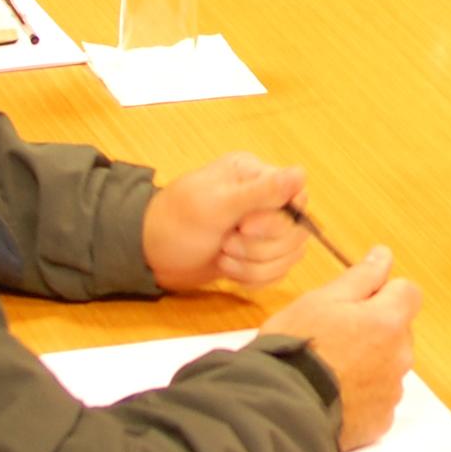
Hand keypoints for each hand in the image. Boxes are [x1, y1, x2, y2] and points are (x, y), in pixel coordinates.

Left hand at [143, 153, 308, 290]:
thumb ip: (261, 192)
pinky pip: (277, 272)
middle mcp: (264, 200)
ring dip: (253, 264)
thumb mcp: (216, 205)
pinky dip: (253, 277)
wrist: (149, 255)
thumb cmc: (176, 222)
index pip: (297, 196)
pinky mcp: (258, 255)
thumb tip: (301, 173)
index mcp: (255, 175)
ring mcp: (262, 230)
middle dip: (259, 246)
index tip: (245, 226)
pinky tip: (227, 269)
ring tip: (222, 255)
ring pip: (288, 256)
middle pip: (295, 231)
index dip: (277, 220)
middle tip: (226, 241)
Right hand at [265, 246, 420, 449]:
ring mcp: (392, 392)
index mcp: (389, 321)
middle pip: (399, 330)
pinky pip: (378, 399)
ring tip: (329, 368)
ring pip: (388, 365)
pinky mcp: (380, 421)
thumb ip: (360, 277)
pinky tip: (333, 394)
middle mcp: (400, 356)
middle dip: (375, 328)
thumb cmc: (296, 347)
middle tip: (333, 335)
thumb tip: (384, 255)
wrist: (280, 409)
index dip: (383, 291)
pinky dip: (362, 395)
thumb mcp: (320, 300)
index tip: (356, 301)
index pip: (408, 291)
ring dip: (369, 362)